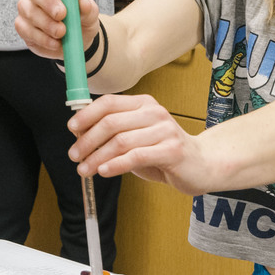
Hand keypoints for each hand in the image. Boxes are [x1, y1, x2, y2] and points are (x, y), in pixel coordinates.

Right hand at [15, 0, 99, 59]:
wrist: (78, 40)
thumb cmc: (81, 19)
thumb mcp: (90, 14)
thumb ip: (88, 8)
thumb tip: (83, 3)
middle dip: (48, 2)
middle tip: (62, 14)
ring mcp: (27, 8)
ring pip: (28, 11)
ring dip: (46, 23)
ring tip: (62, 33)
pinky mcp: (23, 26)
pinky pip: (26, 29)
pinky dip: (42, 38)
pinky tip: (55, 43)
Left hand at [69, 94, 218, 193]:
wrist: (202, 164)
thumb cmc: (163, 152)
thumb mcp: (136, 137)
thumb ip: (113, 133)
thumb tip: (79, 133)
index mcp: (143, 104)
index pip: (108, 102)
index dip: (86, 115)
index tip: (72, 129)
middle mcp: (154, 112)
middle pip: (111, 123)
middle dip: (87, 140)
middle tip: (75, 156)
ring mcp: (165, 130)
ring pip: (121, 141)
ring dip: (97, 157)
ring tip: (85, 169)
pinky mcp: (172, 150)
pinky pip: (136, 156)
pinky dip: (116, 165)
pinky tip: (104, 171)